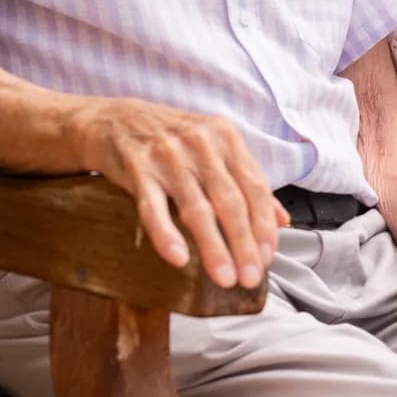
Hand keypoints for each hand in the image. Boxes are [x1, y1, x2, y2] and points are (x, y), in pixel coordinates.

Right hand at [66, 97, 287, 289]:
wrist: (114, 120)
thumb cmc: (171, 139)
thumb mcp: (214, 149)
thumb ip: (247, 181)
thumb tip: (281, 220)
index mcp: (225, 138)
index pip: (254, 186)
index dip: (263, 224)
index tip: (268, 256)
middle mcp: (201, 144)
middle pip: (230, 201)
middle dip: (244, 243)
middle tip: (251, 277)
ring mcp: (168, 156)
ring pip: (196, 208)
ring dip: (214, 247)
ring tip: (224, 277)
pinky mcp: (137, 168)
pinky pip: (154, 207)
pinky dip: (167, 234)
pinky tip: (178, 258)